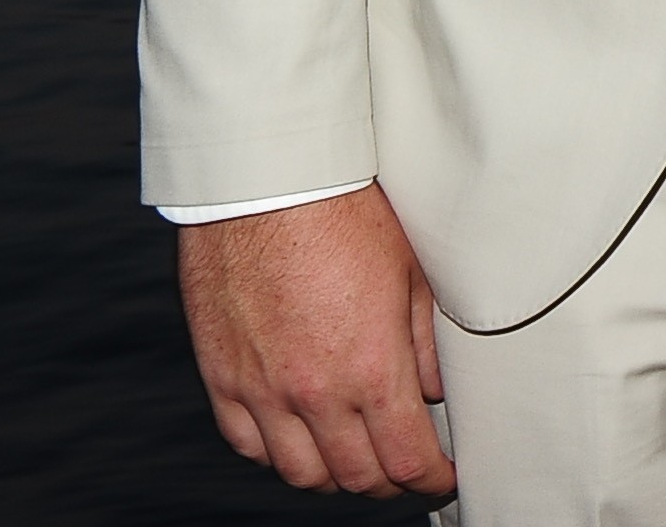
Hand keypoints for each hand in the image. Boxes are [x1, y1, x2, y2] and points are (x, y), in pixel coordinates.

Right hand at [177, 186, 455, 498]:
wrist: (269, 184)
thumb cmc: (345, 215)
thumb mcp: (414, 275)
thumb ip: (426, 345)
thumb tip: (436, 391)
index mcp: (372, 369)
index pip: (406, 458)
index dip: (432, 478)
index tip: (444, 475)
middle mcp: (314, 392)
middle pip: (355, 476)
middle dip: (390, 482)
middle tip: (407, 469)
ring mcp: (262, 390)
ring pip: (299, 472)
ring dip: (334, 475)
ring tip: (357, 458)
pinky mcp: (222, 378)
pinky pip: (248, 444)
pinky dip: (277, 453)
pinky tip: (300, 437)